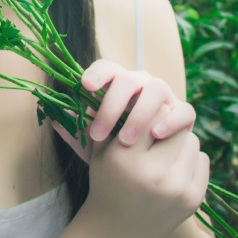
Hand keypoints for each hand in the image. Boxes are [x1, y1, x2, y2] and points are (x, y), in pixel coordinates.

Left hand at [52, 59, 196, 161]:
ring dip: (140, 113)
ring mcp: (164, 97)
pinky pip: (183, 110)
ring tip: (126, 139)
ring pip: (156, 89)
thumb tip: (54, 119)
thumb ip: (76, 131)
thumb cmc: (114, 150)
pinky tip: (157, 135)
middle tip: (98, 134)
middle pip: (128, 79)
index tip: (85, 86)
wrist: (144, 169)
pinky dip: (171, 120)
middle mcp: (140, 84)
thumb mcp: (92, 144)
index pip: (108, 68)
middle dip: (112, 105)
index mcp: (117, 85)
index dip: (98, 73)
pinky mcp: (183, 113)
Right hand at [54, 60, 209, 237]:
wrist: (116, 231)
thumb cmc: (105, 183)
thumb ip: (111, 117)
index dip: (145, 110)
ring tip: (163, 148)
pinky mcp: (193, 199)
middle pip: (173, 126)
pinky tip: (174, 166)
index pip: (148, 116)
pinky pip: (201, 160)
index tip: (142, 110)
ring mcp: (177, 189)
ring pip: (191, 141)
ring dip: (178, 140)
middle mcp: (154, 175)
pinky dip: (189, 159)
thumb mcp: (100, 150)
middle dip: (165, 124)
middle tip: (156, 128)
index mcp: (126, 159)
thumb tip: (119, 84)